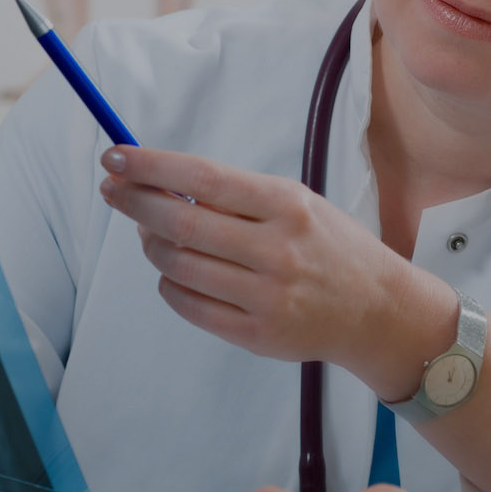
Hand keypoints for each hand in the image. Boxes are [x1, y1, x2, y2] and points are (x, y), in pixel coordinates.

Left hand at [98, 147, 450, 393]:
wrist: (377, 310)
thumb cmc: (328, 247)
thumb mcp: (297, 205)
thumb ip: (235, 197)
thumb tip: (160, 186)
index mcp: (288, 206)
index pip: (203, 179)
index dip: (151, 166)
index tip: (116, 156)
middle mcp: (277, 251)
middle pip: (182, 223)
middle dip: (135, 202)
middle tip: (112, 189)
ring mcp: (266, 297)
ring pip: (177, 266)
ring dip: (150, 245)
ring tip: (150, 234)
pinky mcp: (257, 335)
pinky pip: (188, 305)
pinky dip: (170, 283)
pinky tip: (174, 270)